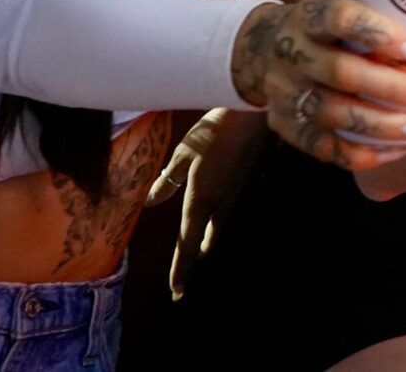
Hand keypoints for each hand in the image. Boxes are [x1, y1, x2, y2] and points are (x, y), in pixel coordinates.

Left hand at [147, 108, 267, 299]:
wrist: (255, 114)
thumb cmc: (214, 131)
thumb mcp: (183, 154)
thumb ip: (167, 181)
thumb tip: (150, 202)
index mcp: (201, 201)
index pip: (187, 243)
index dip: (181, 269)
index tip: (176, 292)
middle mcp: (221, 204)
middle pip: (207, 241)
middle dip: (196, 255)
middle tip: (186, 266)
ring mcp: (237, 193)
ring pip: (219, 226)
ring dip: (207, 237)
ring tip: (197, 242)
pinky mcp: (246, 181)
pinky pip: (228, 208)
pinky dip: (217, 216)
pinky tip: (212, 202)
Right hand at [228, 0, 405, 169]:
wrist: (260, 49)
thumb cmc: (326, 29)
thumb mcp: (348, 8)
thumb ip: (394, 17)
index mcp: (312, 15)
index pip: (343, 19)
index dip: (383, 35)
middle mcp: (292, 53)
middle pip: (342, 74)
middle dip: (394, 90)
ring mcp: (284, 92)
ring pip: (333, 115)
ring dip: (384, 128)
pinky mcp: (283, 125)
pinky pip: (323, 148)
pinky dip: (362, 155)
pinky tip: (398, 151)